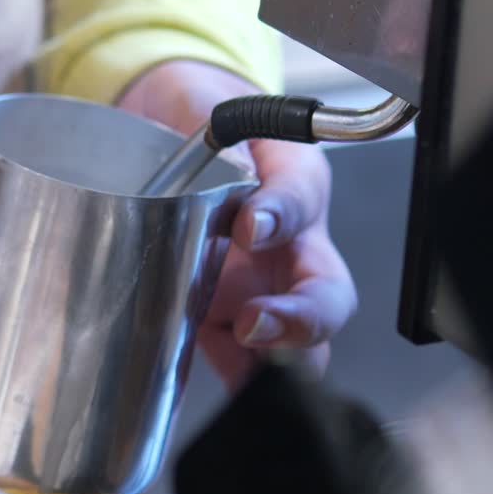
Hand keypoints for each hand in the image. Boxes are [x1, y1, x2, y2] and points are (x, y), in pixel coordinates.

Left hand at [118, 60, 357, 389]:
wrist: (167, 136)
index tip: (252, 226)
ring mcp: (262, 288)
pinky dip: (229, 373)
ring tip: (242, 370)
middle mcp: (291, 246)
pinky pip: (238, 356)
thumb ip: (211, 132)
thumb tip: (227, 164)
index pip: (301, 198)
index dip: (282, 214)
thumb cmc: (197, 123)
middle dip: (302, 320)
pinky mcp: (223, 316)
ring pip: (298, 339)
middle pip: (326, 294)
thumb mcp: (204, 111)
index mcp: (293, 184)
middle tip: (255, 323)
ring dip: (274, 360)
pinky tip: (206, 382)